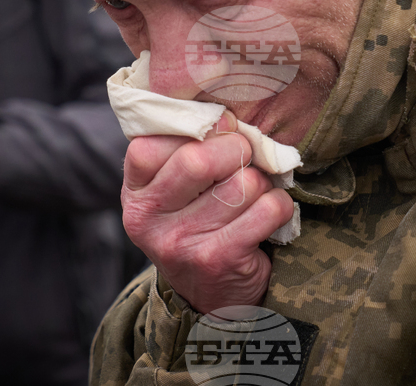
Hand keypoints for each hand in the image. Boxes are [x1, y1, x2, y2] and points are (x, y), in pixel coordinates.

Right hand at [121, 111, 294, 313]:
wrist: (213, 299)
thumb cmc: (199, 225)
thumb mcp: (174, 192)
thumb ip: (185, 150)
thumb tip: (227, 115)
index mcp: (135, 193)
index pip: (151, 143)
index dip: (196, 129)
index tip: (219, 130)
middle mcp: (148, 219)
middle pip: (198, 159)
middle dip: (236, 150)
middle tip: (245, 157)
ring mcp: (181, 242)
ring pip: (242, 183)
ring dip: (261, 183)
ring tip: (253, 196)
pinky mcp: (218, 259)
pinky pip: (268, 209)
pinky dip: (280, 206)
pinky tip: (269, 217)